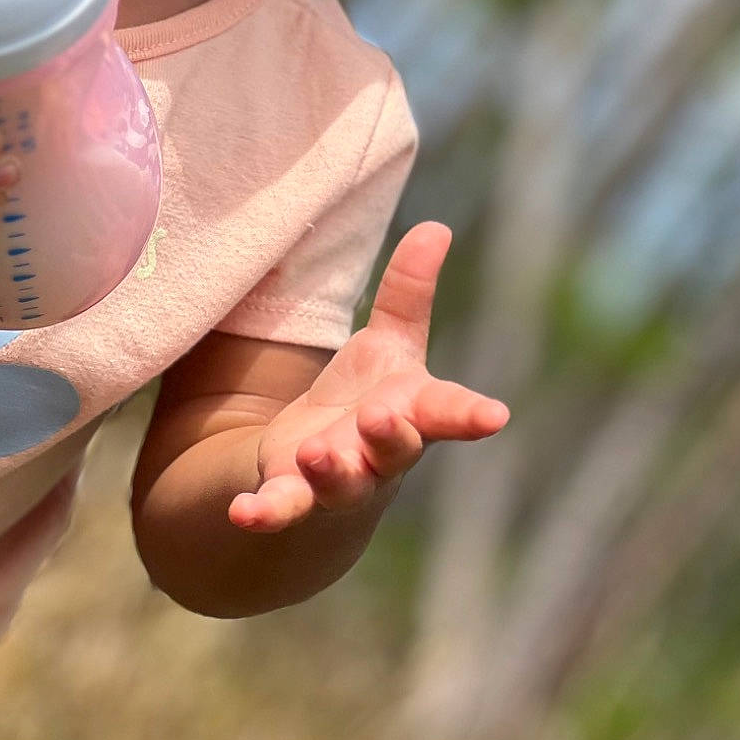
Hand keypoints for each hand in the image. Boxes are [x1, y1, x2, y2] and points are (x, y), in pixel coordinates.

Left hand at [227, 222, 507, 532]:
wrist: (328, 472)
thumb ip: (408, 292)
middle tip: (380, 416)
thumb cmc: (374, 400)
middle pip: (395, 448)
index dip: (471, 414)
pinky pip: (282, 508)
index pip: (449, 412)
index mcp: (413, 411)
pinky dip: (265, 513)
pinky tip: (243, 512)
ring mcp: (341, 480)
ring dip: (331, 470)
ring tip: (314, 453)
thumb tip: (437, 226)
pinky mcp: (294, 495)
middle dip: (390, 434)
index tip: (495, 416)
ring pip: (342, 482)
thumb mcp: (390, 344)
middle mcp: (383, 452)